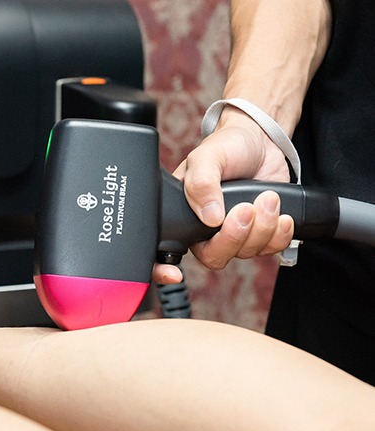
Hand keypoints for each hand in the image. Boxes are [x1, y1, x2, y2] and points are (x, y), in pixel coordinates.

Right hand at [153, 108, 294, 283]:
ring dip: (263, 227)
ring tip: (268, 197)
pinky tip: (281, 213)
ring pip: (246, 252)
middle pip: (215, 257)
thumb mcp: (206, 157)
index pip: (166, 253)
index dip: (163, 270)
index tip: (173, 274)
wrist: (260, 141)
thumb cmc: (227, 146)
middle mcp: (206, 230)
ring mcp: (235, 234)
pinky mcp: (260, 233)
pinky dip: (280, 233)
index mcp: (183, 215)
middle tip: (245, 209)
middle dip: (234, 236)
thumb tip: (209, 217)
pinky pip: (270, 248)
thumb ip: (201, 183)